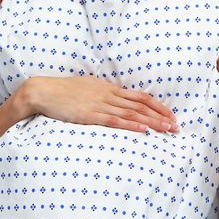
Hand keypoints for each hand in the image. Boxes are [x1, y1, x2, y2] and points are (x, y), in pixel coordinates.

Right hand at [13, 76, 178, 133]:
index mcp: (108, 88)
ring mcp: (99, 105)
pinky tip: (143, 131)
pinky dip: (130, 126)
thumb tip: (116, 98)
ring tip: (167, 129)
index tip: (171, 115)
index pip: (139, 96)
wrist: (42, 91)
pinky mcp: (90, 116)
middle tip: (176, 126)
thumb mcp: (87, 87)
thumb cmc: (63, 91)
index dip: (157, 105)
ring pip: (132, 114)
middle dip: (161, 116)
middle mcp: (107, 95)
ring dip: (151, 122)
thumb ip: (103, 93)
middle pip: (140, 105)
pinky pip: (114, 121)